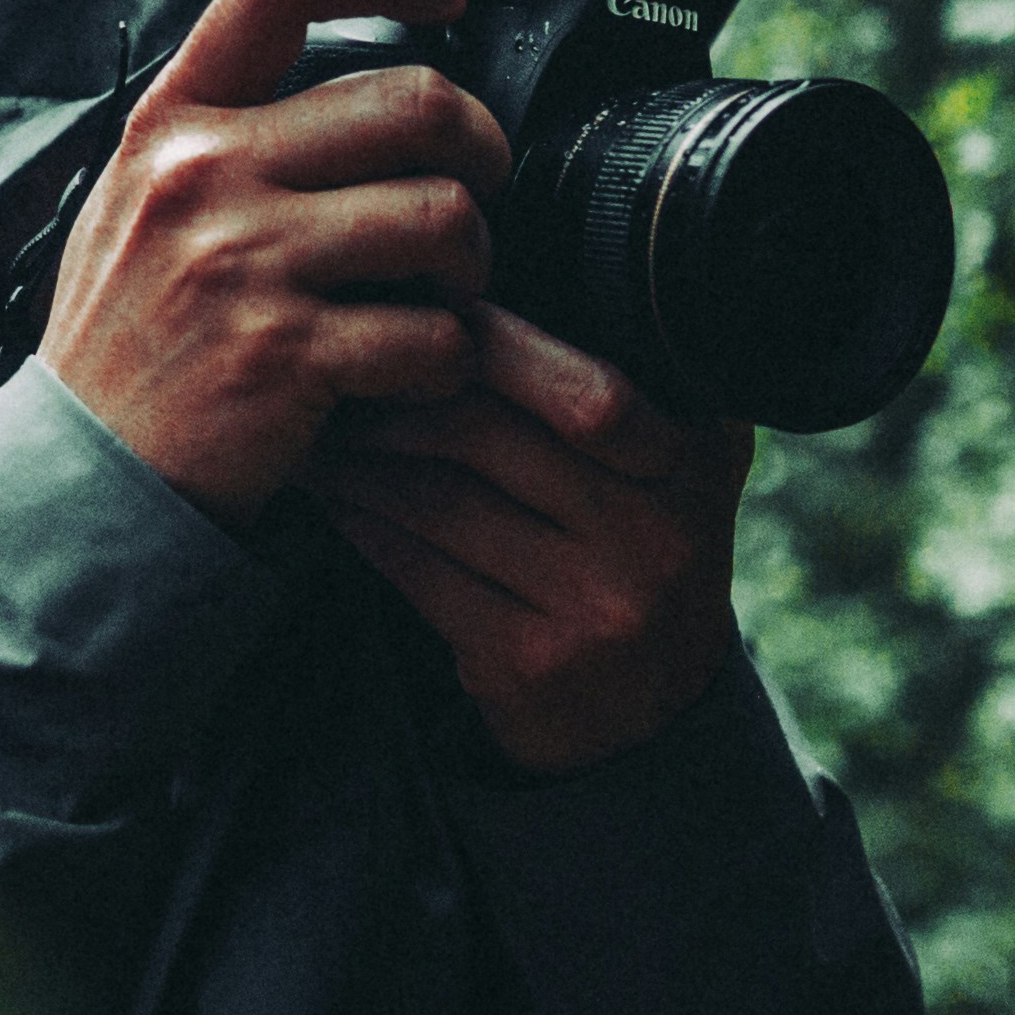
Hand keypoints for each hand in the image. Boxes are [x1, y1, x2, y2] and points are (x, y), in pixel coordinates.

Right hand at [42, 0, 515, 515]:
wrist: (79, 475)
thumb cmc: (127, 339)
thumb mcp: (136, 203)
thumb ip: (222, 133)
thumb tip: (348, 73)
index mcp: (171, 123)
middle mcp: (205, 176)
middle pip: (413, 100)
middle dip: (481, 146)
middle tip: (477, 189)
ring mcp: (246, 263)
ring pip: (445, 216)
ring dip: (476, 263)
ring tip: (446, 293)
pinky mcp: (287, 355)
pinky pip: (435, 334)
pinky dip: (449, 360)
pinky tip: (415, 373)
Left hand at [302, 304, 753, 774]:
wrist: (653, 716)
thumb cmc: (634, 556)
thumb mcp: (667, 468)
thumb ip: (612, 389)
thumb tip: (480, 298)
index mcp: (695, 458)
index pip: (582, 385)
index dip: (489, 344)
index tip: (420, 318)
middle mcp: (660, 531)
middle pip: (492, 436)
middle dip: (398, 401)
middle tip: (339, 375)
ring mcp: (598, 604)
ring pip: (443, 502)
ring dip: (362, 463)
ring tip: (320, 434)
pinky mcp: (532, 663)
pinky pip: (421, 571)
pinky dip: (364, 527)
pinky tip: (334, 503)